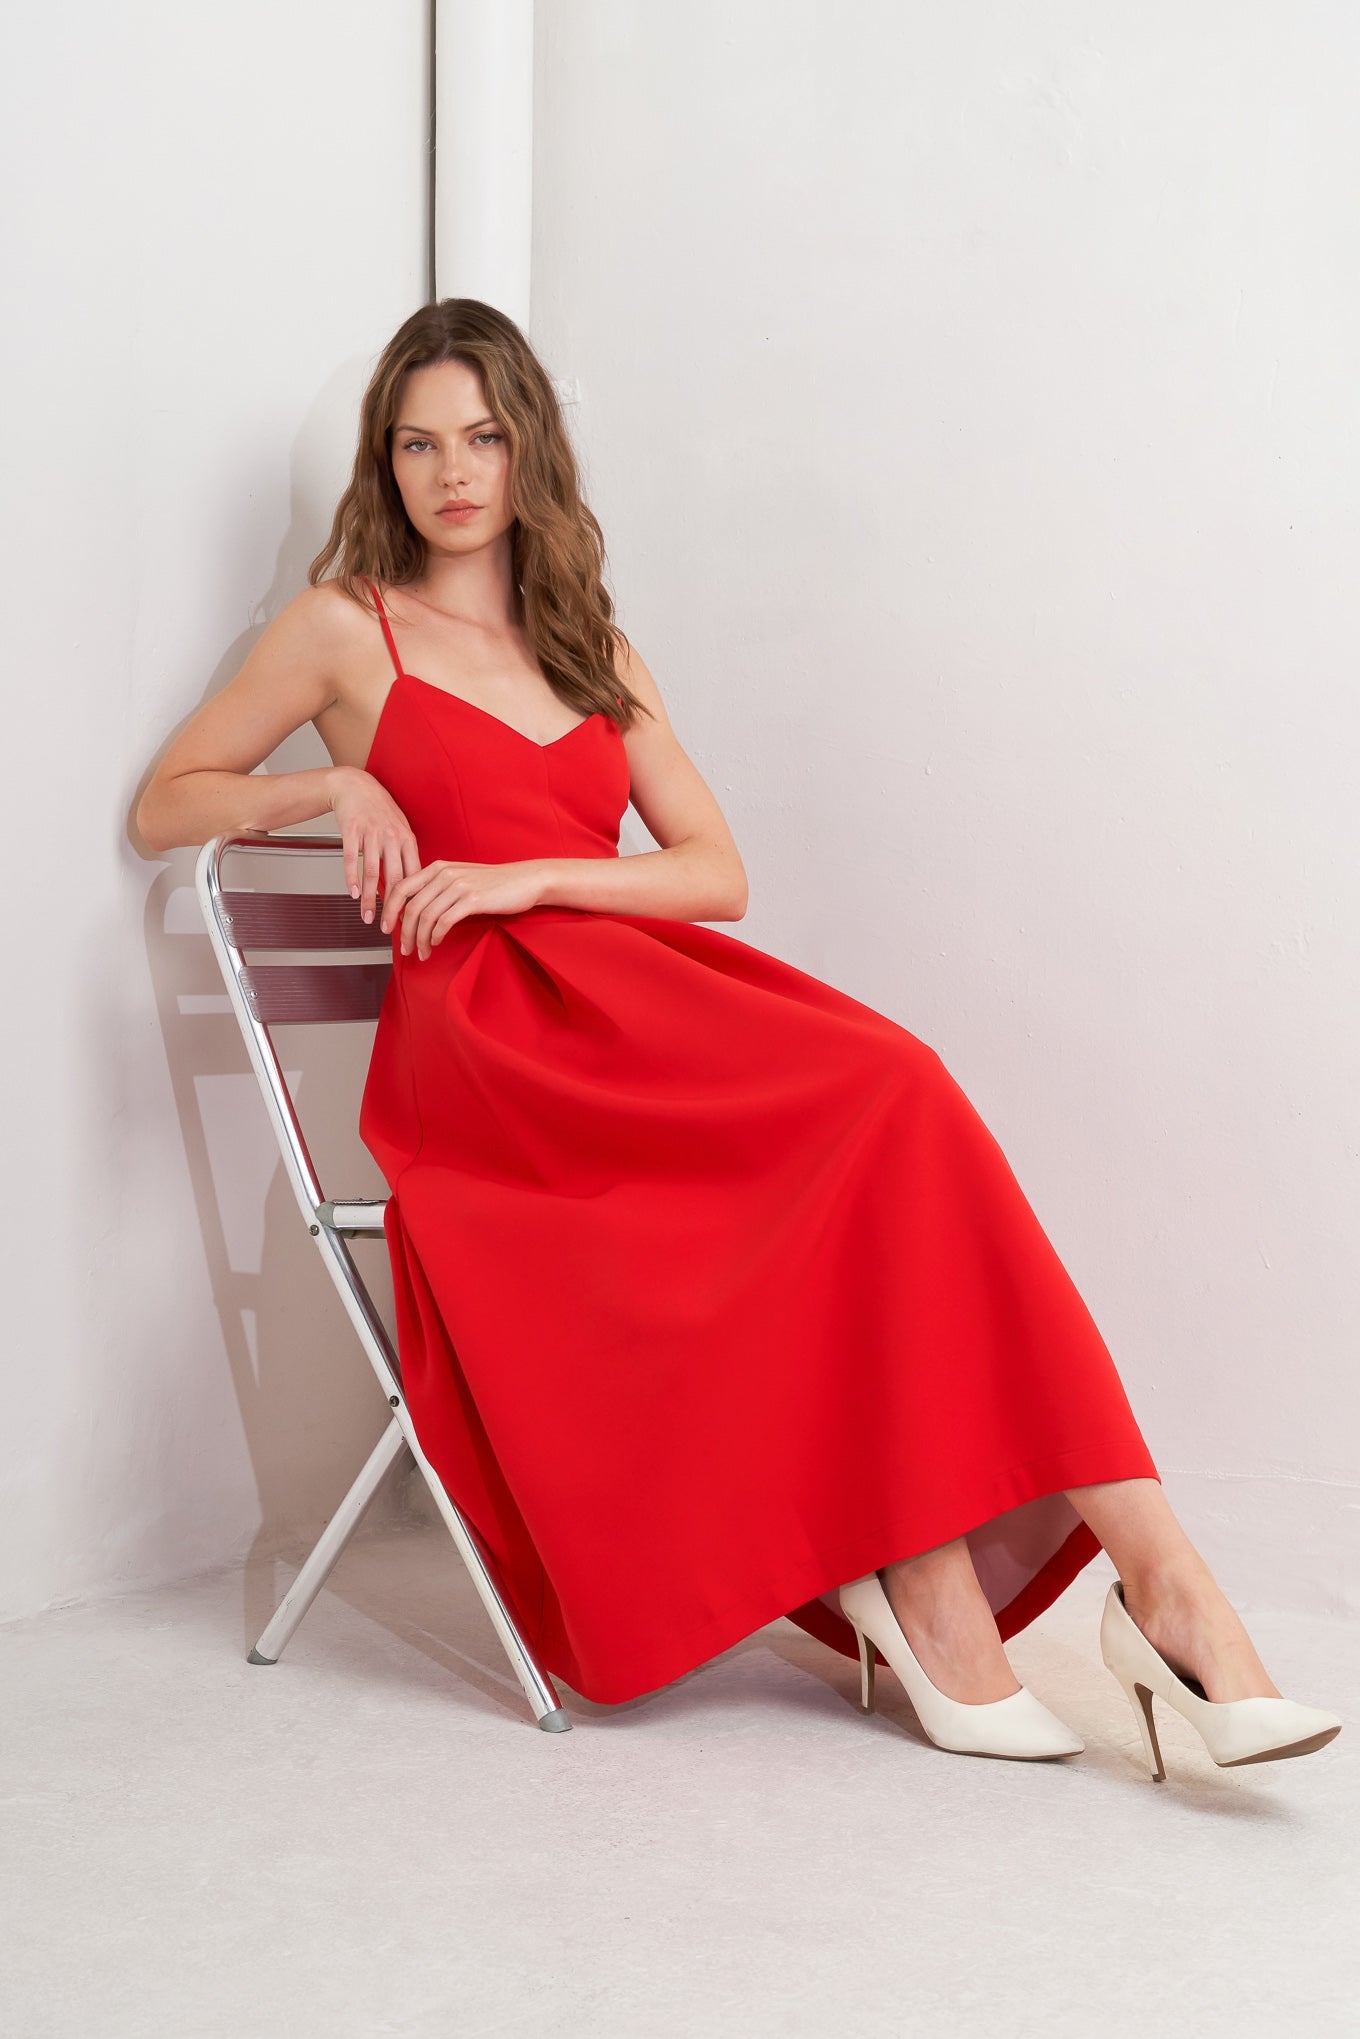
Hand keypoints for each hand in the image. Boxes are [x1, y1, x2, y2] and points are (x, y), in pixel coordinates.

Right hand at [326, 767, 421, 922]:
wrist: (355, 786)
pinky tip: (352, 894)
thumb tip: (413, 887)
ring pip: (372, 873)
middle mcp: (392, 837)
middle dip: (392, 907)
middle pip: (394, 879)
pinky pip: (352, 858)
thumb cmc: (379, 810)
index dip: (413, 900)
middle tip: (389, 927)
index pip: (414, 876)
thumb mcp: (400, 829)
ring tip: (368, 917)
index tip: (411, 919)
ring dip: (369, 899)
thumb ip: (405, 856)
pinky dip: (351, 878)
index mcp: (407, 839)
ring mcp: (372, 834)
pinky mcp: (352, 830)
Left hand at [380, 858, 549, 957]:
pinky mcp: (472, 899)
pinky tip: (436, 943)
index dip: (388, 910)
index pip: (401, 887)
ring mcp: (458, 885)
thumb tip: (416, 910)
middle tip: (404, 948)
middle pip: (410, 906)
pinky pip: (444, 921)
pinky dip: (435, 936)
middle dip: (402, 932)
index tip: (386, 928)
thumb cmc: (495, 884)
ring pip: (425, 916)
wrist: (525, 880)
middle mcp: (444, 874)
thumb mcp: (460, 879)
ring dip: (420, 939)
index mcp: (437, 868)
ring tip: (422, 952)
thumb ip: (438, 888)